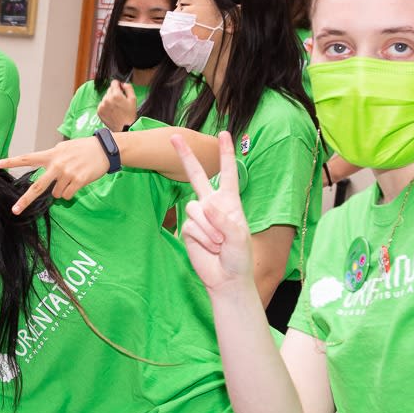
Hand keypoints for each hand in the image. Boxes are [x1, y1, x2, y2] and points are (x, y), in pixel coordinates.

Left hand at [0, 138, 109, 213]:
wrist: (104, 149)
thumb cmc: (82, 148)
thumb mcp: (63, 148)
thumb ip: (51, 158)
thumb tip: (46, 175)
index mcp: (50, 155)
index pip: (27, 158)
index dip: (11, 162)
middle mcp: (56, 165)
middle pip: (37, 186)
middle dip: (25, 200)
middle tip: (15, 210)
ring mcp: (67, 174)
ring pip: (56, 194)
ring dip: (61, 190)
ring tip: (72, 177)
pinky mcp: (78, 181)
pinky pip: (67, 195)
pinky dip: (71, 192)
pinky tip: (78, 181)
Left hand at [97, 80, 137, 131]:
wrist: (124, 128)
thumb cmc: (129, 115)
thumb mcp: (133, 99)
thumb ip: (128, 88)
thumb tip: (123, 83)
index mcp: (116, 95)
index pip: (114, 82)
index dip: (118, 85)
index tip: (120, 88)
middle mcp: (107, 99)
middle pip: (109, 89)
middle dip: (114, 93)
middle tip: (120, 101)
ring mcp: (102, 105)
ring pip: (105, 97)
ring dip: (110, 99)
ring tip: (116, 107)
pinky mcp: (99, 111)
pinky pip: (102, 104)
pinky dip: (106, 106)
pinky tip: (112, 111)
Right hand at [172, 132, 253, 294]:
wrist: (225, 278)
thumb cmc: (239, 257)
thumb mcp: (239, 237)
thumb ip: (224, 220)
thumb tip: (206, 206)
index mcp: (230, 202)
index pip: (227, 173)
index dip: (226, 154)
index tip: (224, 133)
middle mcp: (212, 205)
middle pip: (196, 176)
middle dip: (186, 157)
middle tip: (174, 136)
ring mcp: (199, 217)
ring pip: (194, 208)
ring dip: (208, 229)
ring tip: (219, 244)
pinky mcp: (187, 230)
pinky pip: (190, 226)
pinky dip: (201, 238)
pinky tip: (209, 248)